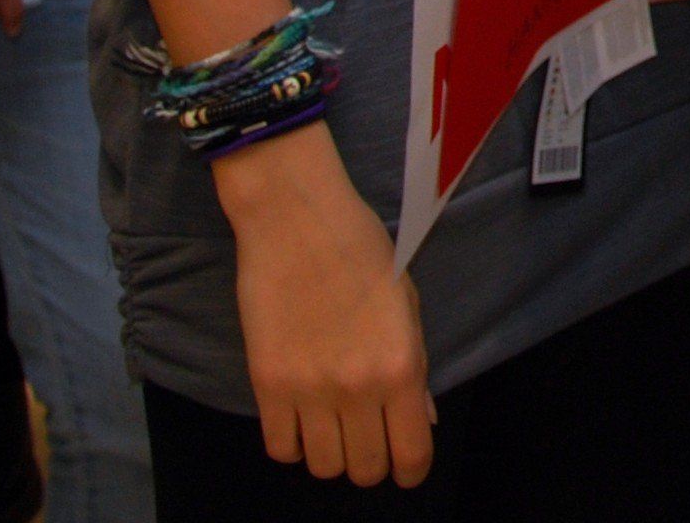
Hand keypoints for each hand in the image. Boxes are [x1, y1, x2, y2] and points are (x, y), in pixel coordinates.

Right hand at [212, 129, 435, 485]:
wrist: (296, 219)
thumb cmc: (361, 251)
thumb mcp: (407, 305)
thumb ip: (416, 369)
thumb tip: (422, 420)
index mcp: (402, 366)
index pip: (412, 455)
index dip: (411, 470)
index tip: (405, 465)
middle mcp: (358, 387)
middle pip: (365, 469)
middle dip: (371, 462)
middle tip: (367, 439)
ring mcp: (309, 389)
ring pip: (323, 467)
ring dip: (331, 453)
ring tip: (333, 426)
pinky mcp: (267, 383)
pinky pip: (280, 447)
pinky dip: (293, 442)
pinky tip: (300, 417)